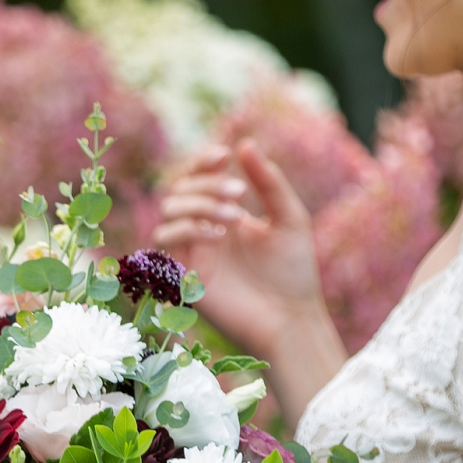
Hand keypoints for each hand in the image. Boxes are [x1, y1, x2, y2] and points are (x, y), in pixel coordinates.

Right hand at [153, 141, 346, 410]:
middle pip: (179, 191)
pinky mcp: (184, 278)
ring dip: (198, 205)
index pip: (196, 179)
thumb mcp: (289, 218)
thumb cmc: (294, 273)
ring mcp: (192, 255)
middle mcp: (202, 233)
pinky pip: (168, 244)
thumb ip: (269, 181)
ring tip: (236, 216)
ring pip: (168, 213)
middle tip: (239, 193)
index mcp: (223, 216)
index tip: (225, 154)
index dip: (202, 161)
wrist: (293, 319)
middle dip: (205, 184)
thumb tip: (243, 143)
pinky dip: (190, 230)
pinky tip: (221, 236)